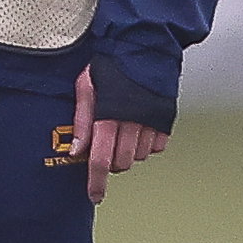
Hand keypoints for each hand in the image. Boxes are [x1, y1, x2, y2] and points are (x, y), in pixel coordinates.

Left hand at [69, 65, 167, 203]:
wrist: (143, 47)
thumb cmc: (110, 65)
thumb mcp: (85, 88)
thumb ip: (81, 122)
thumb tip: (77, 151)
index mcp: (107, 116)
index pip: (99, 160)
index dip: (96, 182)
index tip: (94, 196)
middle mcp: (131, 124)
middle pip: (120, 163)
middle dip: (110, 162)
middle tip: (104, 145)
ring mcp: (151, 123)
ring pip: (138, 157)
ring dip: (127, 153)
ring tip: (120, 130)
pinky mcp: (165, 120)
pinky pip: (155, 147)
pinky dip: (145, 144)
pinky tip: (137, 127)